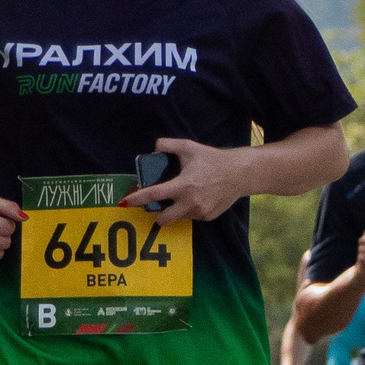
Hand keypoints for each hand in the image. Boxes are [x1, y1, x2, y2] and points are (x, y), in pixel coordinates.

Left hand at [122, 138, 246, 227]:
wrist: (239, 174)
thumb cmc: (213, 159)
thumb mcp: (189, 147)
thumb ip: (168, 145)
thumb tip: (154, 148)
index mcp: (183, 185)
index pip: (154, 195)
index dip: (137, 199)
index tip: (125, 202)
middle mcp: (190, 202)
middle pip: (163, 219)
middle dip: (156, 214)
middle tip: (158, 204)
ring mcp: (200, 212)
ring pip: (178, 218)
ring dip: (174, 211)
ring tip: (183, 195)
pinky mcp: (207, 217)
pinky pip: (191, 217)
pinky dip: (188, 210)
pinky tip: (197, 197)